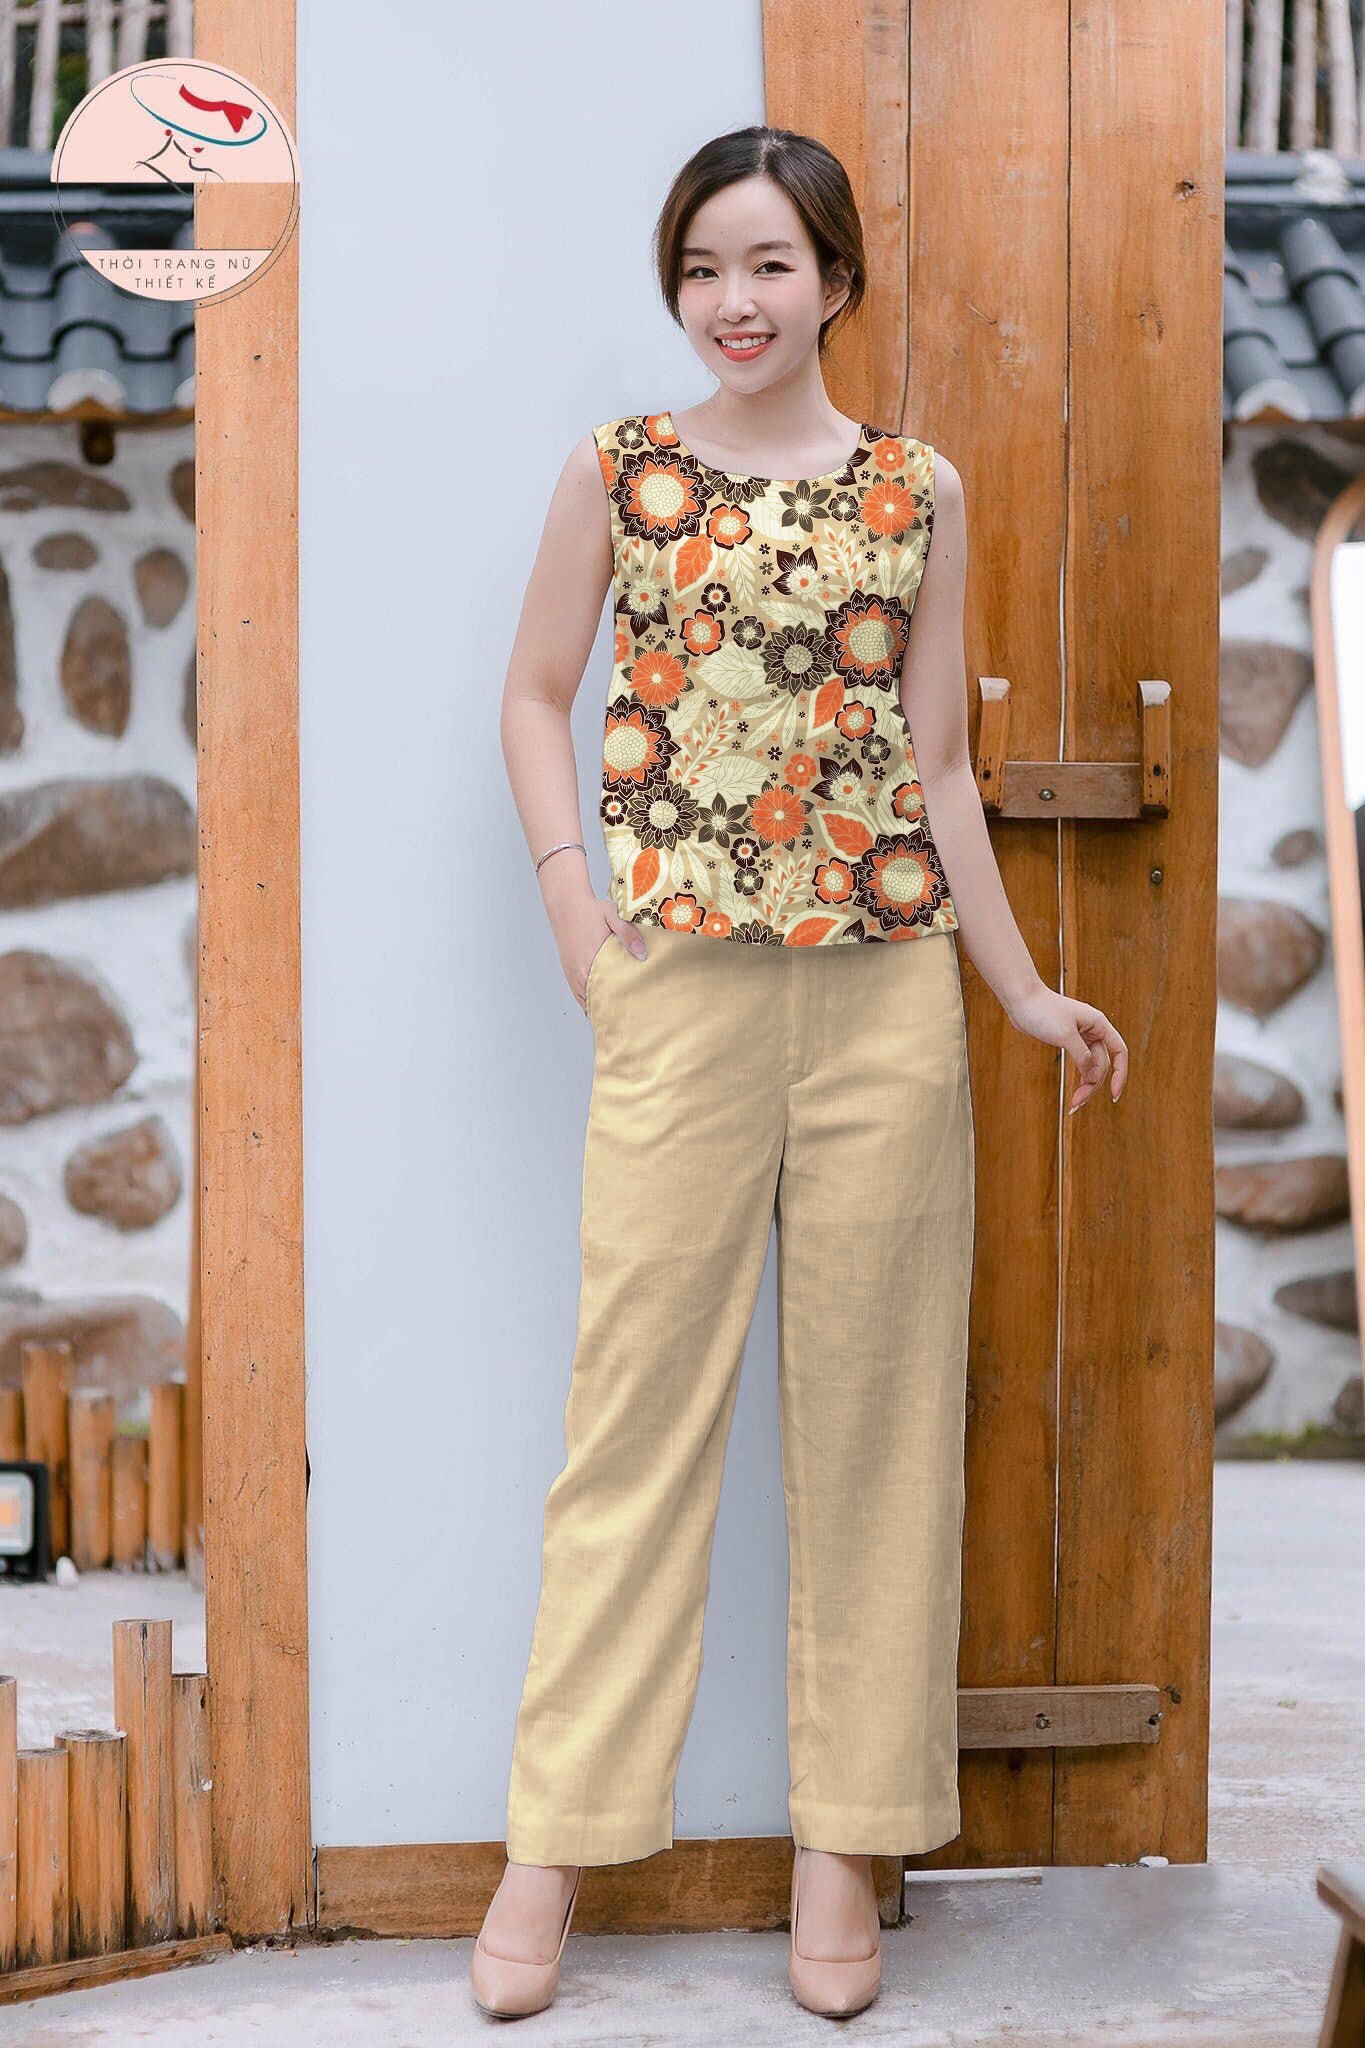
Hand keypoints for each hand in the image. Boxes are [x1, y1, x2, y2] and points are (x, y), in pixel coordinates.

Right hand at [560, 900, 646, 1011]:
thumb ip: (629, 935)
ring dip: (599, 1008)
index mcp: (590, 963)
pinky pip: (579, 993)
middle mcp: (579, 973)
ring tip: (617, 1018)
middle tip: (628, 1021)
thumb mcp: (613, 916)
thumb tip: (643, 955)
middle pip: (596, 1002)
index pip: (605, 996)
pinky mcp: (569, 970)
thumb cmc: (591, 909)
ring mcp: (572, 973)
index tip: (630, 1016)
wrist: (566, 903)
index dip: (616, 1009)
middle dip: (611, 1012)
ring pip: (586, 1000)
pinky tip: (600, 1006)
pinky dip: (589, 1001)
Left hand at [1005, 983, 1127, 1111]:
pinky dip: (1078, 1074)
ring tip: (1074, 1102)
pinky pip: (1080, 1061)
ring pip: (1090, 1064)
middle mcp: (1093, 1029)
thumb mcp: (1065, 1036)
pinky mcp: (1068, 1040)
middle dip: (1093, 1084)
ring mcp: (1080, 1035)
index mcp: (1098, 1024)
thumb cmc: (1043, 1011)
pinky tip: (1075, 1089)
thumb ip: (1082, 1056)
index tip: (1113, 1094)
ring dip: (1085, 1083)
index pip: (1119, 1051)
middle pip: (1102, 1063)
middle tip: (1077, 1103)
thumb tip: (1092, 1074)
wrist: (1020, 999)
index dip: (1120, 1074)